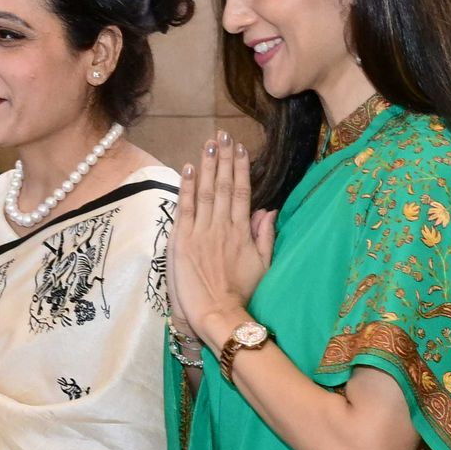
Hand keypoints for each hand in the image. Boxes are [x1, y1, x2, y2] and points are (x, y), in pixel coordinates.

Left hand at [169, 132, 275, 348]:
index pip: (241, 192)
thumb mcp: (263, 265)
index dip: (240, 168)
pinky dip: (186, 186)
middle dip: (223, 158)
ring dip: (206, 165)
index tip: (240, 148)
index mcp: (242, 232)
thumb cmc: (242, 294)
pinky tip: (188, 167)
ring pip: (205, 191)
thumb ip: (265, 236)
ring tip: (209, 143)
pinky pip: (185, 208)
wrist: (218, 314)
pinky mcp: (182, 241)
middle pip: (223, 185)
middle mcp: (222, 226)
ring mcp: (201, 232)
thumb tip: (268, 210)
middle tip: (223, 135)